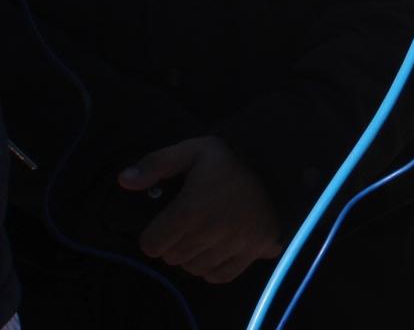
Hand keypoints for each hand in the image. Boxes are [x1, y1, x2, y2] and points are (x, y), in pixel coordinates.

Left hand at [120, 136, 282, 283]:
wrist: (278, 165)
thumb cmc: (229, 160)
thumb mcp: (192, 151)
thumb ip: (155, 164)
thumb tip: (123, 181)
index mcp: (192, 210)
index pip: (151, 245)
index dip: (155, 233)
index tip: (168, 220)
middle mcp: (212, 232)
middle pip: (172, 258)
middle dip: (174, 243)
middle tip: (187, 224)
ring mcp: (236, 244)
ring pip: (193, 269)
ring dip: (192, 255)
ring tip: (203, 235)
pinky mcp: (255, 251)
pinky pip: (219, 275)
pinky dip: (213, 267)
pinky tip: (218, 248)